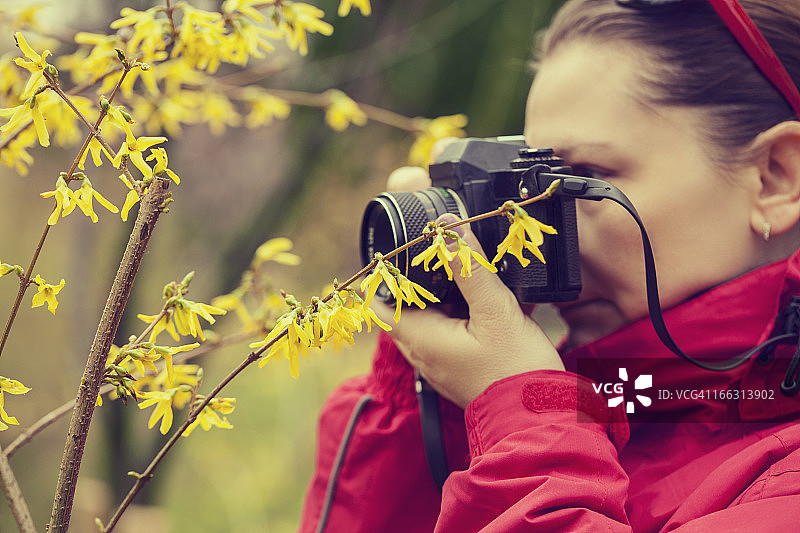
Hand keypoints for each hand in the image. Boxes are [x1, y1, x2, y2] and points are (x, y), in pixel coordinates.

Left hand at [372, 208, 563, 408]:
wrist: (540, 416)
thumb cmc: (515, 370)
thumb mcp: (495, 311)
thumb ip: (471, 269)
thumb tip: (450, 230)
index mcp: (420, 338)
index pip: (378, 305)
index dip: (382, 277)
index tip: (397, 253)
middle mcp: (423, 353)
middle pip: (405, 308)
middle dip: (419, 281)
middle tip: (441, 254)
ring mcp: (441, 363)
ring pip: (430, 319)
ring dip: (444, 296)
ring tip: (468, 274)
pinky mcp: (461, 368)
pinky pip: (451, 333)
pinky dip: (462, 315)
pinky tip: (489, 302)